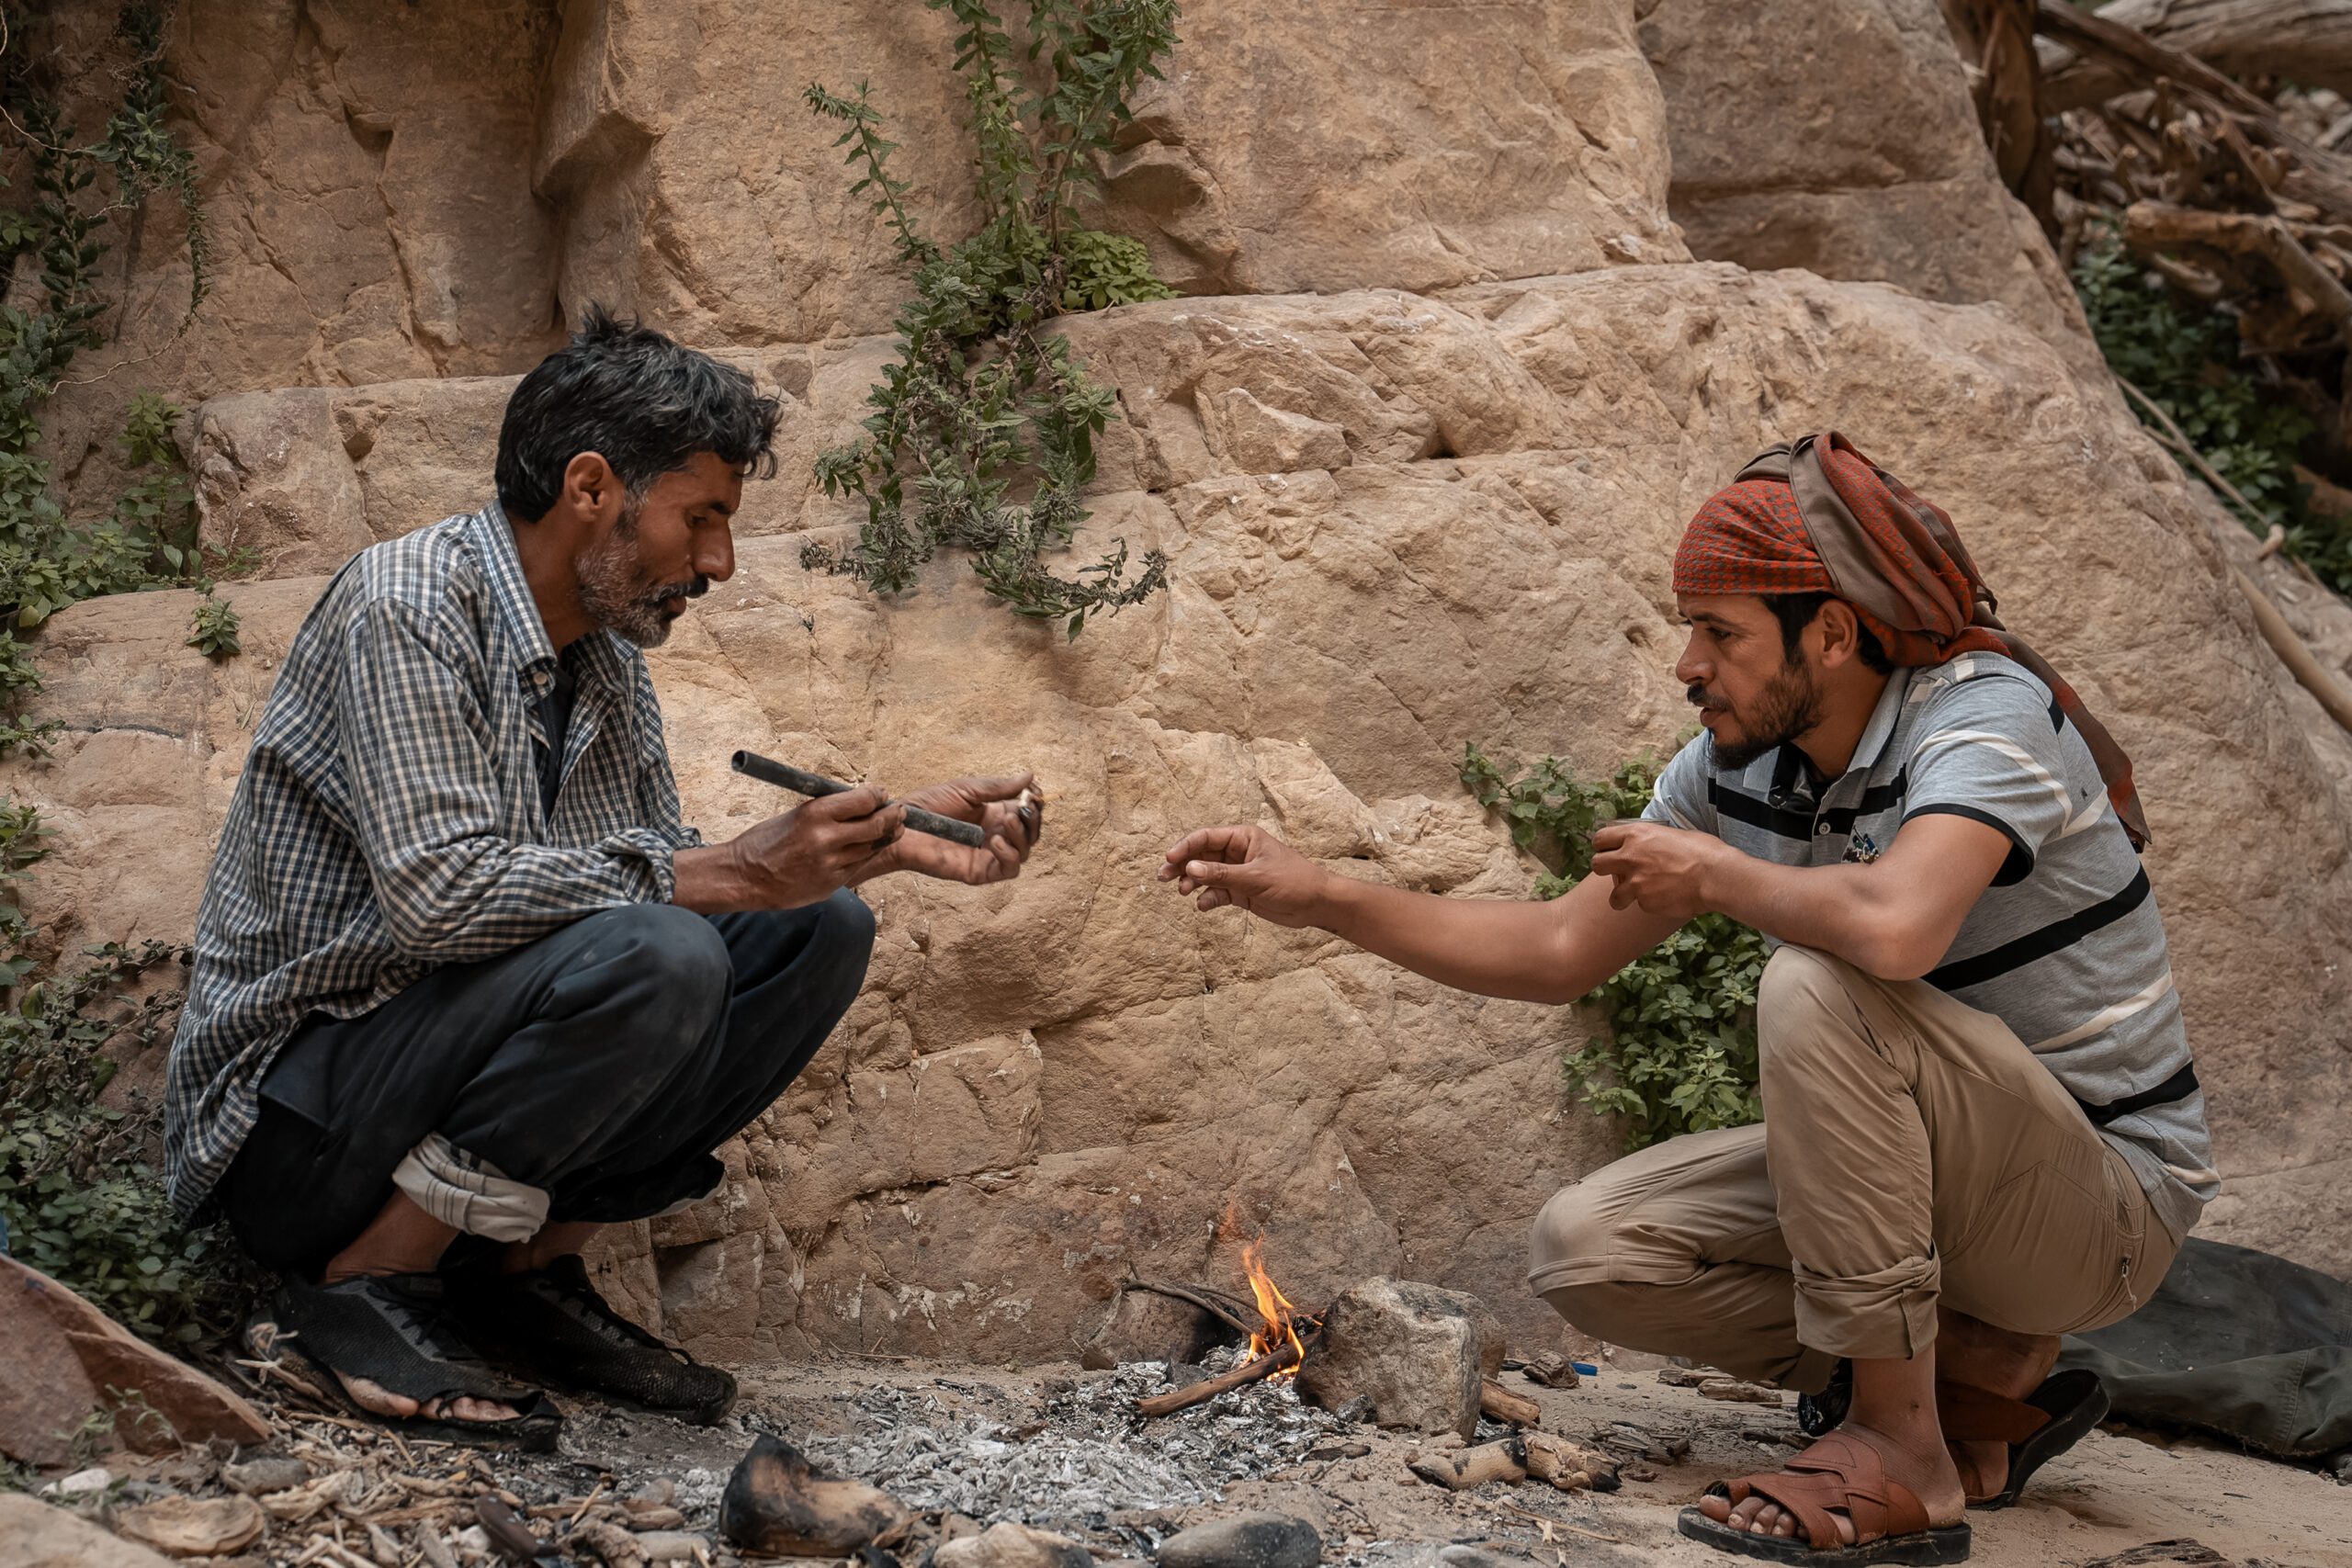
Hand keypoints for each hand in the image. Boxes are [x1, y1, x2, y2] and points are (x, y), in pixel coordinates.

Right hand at [709, 787, 906, 908]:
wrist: (745, 876)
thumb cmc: (767, 841)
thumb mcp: (798, 815)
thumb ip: (831, 812)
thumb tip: (864, 804)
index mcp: (815, 815)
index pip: (864, 800)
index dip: (878, 795)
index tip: (881, 793)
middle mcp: (827, 840)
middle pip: (878, 825)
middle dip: (894, 816)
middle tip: (899, 811)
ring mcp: (831, 865)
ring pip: (873, 847)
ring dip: (887, 836)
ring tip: (893, 827)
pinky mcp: (833, 883)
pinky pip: (860, 865)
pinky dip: (867, 854)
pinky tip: (868, 847)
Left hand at [852, 772, 1041, 887]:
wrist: (903, 828)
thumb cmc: (929, 806)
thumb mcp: (967, 789)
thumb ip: (998, 787)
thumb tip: (1030, 776)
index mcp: (994, 813)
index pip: (1027, 811)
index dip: (1035, 803)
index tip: (1033, 792)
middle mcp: (996, 834)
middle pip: (1031, 832)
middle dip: (1033, 819)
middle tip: (1023, 807)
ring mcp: (990, 855)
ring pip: (1024, 851)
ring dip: (1023, 835)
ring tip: (1008, 821)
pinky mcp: (981, 871)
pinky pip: (1009, 869)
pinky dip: (1009, 855)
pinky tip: (993, 841)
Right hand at [1157, 825, 1330, 927]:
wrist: (1317, 903)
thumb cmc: (1294, 881)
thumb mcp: (1256, 877)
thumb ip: (1221, 874)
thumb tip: (1190, 868)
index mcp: (1243, 837)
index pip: (1206, 837)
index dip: (1185, 846)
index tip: (1169, 859)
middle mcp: (1237, 852)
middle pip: (1201, 855)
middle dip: (1182, 866)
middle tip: (1163, 878)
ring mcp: (1237, 873)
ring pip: (1205, 875)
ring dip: (1192, 883)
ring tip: (1184, 893)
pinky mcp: (1240, 892)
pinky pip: (1216, 892)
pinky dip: (1208, 898)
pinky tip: (1204, 905)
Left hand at [1587, 820, 1723, 920]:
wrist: (1716, 876)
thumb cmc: (1703, 851)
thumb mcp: (1672, 834)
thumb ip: (1652, 840)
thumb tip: (1649, 845)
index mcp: (1636, 835)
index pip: (1601, 839)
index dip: (1603, 846)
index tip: (1607, 851)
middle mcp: (1630, 858)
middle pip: (1597, 865)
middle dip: (1604, 869)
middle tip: (1618, 873)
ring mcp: (1636, 883)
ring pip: (1614, 896)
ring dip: (1623, 896)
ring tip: (1639, 894)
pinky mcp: (1645, 903)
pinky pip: (1641, 905)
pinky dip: (1651, 903)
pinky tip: (1666, 898)